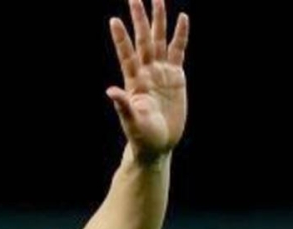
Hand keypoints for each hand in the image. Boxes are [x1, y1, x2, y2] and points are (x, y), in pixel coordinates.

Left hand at [108, 0, 189, 163]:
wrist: (158, 144)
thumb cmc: (142, 136)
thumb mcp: (132, 122)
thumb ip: (123, 105)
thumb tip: (110, 91)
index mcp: (134, 82)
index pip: (127, 55)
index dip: (121, 38)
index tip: (114, 20)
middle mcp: (147, 72)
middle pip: (143, 40)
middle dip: (139, 19)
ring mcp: (161, 73)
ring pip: (160, 41)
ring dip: (158, 21)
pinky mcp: (176, 77)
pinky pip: (178, 51)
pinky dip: (180, 35)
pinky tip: (182, 19)